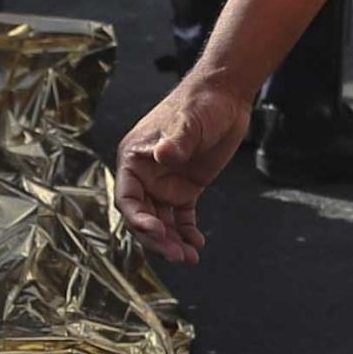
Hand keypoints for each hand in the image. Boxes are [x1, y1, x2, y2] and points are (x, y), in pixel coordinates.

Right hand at [114, 72, 254, 265]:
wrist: (225, 96)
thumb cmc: (200, 102)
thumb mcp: (188, 121)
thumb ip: (176, 141)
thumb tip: (164, 157)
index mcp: (134, 159)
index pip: (127, 198)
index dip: (138, 220)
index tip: (157, 231)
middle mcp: (146, 176)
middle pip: (143, 217)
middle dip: (158, 239)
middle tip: (179, 255)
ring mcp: (165, 184)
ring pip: (162, 222)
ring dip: (173, 242)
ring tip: (190, 258)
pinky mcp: (186, 189)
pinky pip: (181, 218)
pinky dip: (187, 233)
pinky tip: (198, 244)